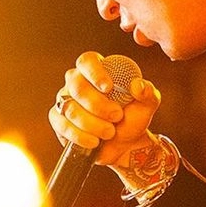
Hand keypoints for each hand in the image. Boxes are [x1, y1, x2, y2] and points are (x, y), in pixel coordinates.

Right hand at [49, 51, 160, 166]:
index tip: (108, 87)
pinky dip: (79, 135)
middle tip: (116, 116)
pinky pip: (62, 125)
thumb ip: (147, 93)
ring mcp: (65, 101)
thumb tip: (138, 85)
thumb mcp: (146, 106)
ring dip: (92, 123)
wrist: (124, 145)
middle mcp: (76, 82)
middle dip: (97, 105)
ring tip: (109, 132)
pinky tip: (94, 141)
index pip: (87, 61)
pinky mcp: (58, 120)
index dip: (94, 72)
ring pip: (70, 108)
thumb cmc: (133, 119)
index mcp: (97, 71)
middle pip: (77, 86)